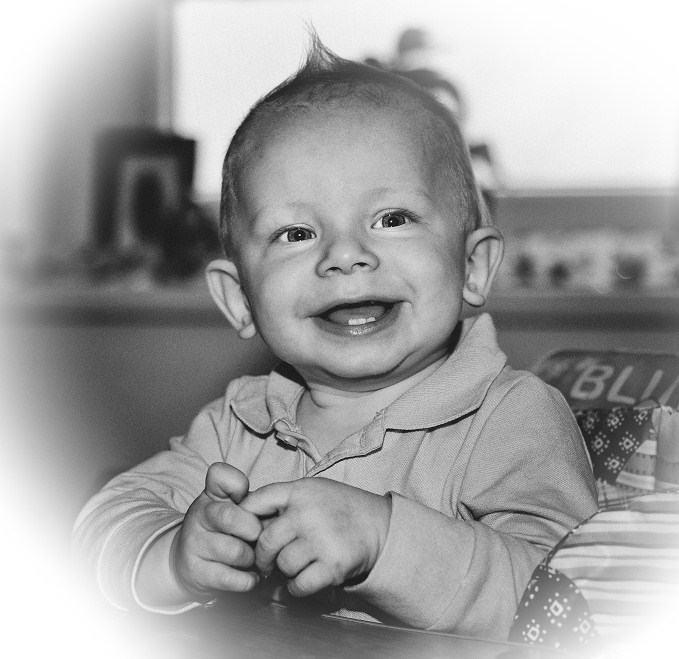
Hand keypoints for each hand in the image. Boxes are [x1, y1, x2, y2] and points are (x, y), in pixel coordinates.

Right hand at [172, 463, 262, 599]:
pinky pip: (229, 578)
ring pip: (234, 551)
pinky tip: (251, 576)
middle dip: (254, 529)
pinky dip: (247, 580)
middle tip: (261, 537)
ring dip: (252, 558)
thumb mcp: (231, 507)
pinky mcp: (196, 572)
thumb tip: (270, 504)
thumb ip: (249, 498)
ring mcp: (195, 544)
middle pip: (229, 517)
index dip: (237, 484)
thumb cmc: (222, 530)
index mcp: (210, 496)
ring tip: (256, 559)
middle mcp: (198, 516)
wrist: (187, 562)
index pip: (219, 475)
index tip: (246, 498)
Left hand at [240, 478, 390, 596]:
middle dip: (261, 556)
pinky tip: (302, 579)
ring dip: (284, 570)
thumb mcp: (312, 491)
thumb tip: (243, 515)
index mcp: (300, 490)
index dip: (243, 519)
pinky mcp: (333, 565)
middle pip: (265, 541)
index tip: (245, 534)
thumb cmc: (339, 508)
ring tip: (295, 564)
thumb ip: (283, 499)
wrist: (379, 525)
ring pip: (282, 564)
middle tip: (264, 562)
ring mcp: (321, 539)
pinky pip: (299, 585)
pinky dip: (296, 587)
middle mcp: (307, 513)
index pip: (256, 501)